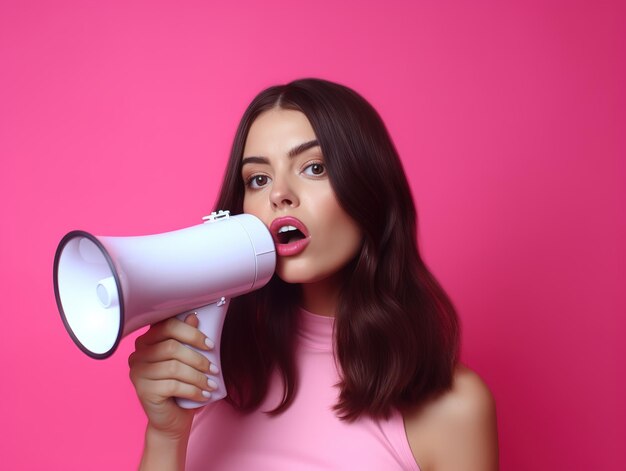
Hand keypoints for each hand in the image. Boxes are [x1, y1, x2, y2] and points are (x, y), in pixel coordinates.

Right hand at [129, 314, 217, 439]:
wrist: (171, 419)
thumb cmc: (180, 386)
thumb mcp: (187, 360)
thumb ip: (187, 338)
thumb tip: (193, 316)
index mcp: (147, 340)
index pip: (168, 326)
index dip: (192, 333)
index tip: (210, 345)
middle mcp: (138, 354)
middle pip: (172, 347)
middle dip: (198, 358)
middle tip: (214, 369)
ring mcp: (138, 373)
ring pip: (174, 367)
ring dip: (198, 377)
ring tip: (211, 384)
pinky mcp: (143, 390)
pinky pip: (173, 385)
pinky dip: (193, 390)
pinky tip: (204, 395)